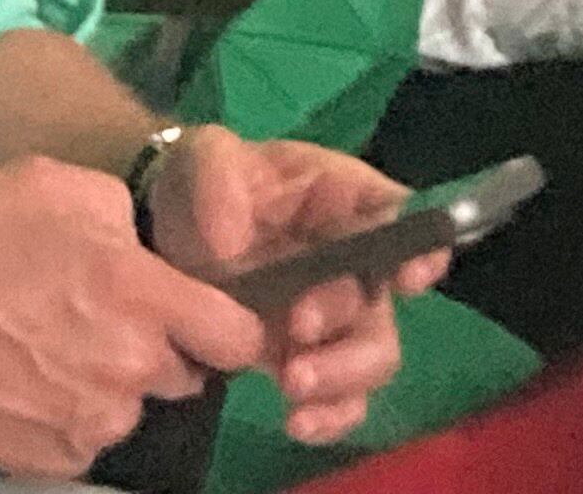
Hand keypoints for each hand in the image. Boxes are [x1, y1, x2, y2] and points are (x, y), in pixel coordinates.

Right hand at [0, 152, 266, 479]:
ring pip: (133, 404)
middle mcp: (136, 369)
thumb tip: (147, 244)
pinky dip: (70, 412)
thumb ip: (121, 211)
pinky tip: (27, 381)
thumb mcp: (50, 184)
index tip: (202, 316)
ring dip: (111, 381)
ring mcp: (101, 423)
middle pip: (185, 373)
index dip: (229, 326)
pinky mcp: (64, 460)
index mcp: (143, 298)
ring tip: (50, 348)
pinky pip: (90, 435)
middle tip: (99, 319)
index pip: (239, 338)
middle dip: (157, 348)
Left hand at [134, 128, 438, 448]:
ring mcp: (333, 316)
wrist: (164, 233)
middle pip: (382, 298)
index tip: (406, 278)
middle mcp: (352, 259)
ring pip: (371, 357)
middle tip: (295, 328)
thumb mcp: (203, 159)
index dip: (419, 247)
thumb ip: (218, 179)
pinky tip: (296, 423)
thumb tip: (232, 245)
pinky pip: (341, 399)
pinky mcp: (307, 358)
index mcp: (339, 197)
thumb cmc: (201, 184)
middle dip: (345, 319)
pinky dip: (329, 417)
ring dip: (341, 376)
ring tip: (291, 383)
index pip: (399, 216)